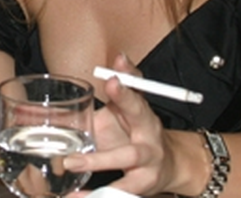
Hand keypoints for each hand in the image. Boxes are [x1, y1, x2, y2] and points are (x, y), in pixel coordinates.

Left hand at [62, 55, 199, 196]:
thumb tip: (119, 57)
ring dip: (95, 187)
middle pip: (129, 154)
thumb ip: (122, 86)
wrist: (170, 162)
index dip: (125, 93)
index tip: (110, 81)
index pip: (136, 103)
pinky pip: (120, 195)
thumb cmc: (139, 130)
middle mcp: (148, 147)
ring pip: (122, 184)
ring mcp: (146, 172)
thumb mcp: (131, 107)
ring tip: (69, 181)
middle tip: (69, 161)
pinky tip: (76, 197)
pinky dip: (98, 197)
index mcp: (143, 119)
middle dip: (101, 158)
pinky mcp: (141, 189)